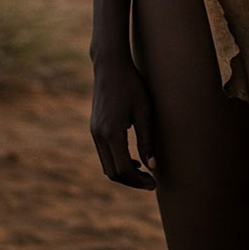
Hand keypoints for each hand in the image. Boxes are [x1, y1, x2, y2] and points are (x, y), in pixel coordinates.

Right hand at [90, 54, 155, 189]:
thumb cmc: (132, 85)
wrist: (110, 66)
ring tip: (144, 172)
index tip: (154, 183)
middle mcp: (99, 136)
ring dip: (124, 173)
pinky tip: (134, 159)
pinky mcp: (94, 128)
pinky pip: (104, 154)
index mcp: (112, 133)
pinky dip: (117, 161)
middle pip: (112, 173)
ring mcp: (94, 132)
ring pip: (106, 165)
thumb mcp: (145, 111)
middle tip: (150, 182)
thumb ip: (147, 140)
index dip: (139, 181)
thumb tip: (152, 166)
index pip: (123, 170)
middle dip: (131, 181)